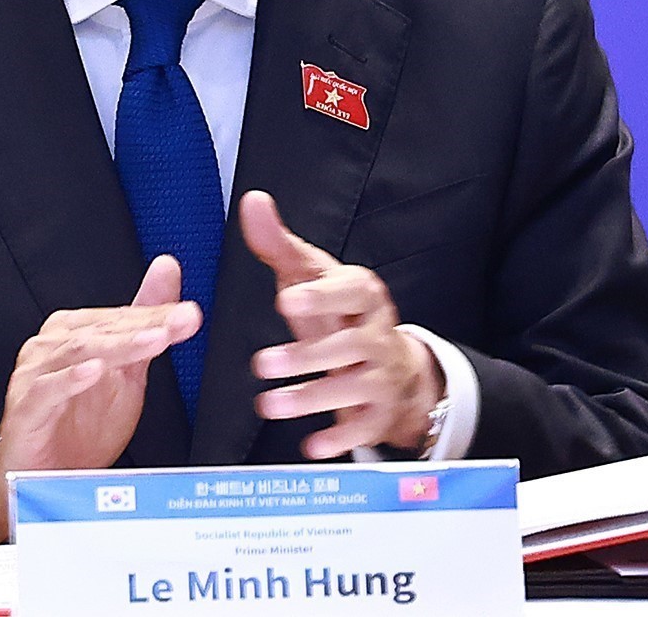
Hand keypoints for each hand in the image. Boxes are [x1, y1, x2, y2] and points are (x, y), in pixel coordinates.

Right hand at [0, 255, 200, 542]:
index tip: (190, 314)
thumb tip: (168, 266)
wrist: (43, 477)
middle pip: (104, 329)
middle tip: (182, 322)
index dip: (158, 314)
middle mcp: (52, 344)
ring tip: (153, 340)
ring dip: (119, 345)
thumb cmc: (80, 422)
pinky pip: (48, 389)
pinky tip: (96, 370)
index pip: (121, 316)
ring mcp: (35, 374)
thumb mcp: (127, 370)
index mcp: (74, 330)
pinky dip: (72, 379)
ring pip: (80, 351)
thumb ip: (146, 319)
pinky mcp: (25, 407)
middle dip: (147, 325)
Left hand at [240, 190, 444, 459]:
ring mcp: (382, 375)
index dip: (321, 295)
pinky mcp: (380, 412)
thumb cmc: (338, 313)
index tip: (288, 299)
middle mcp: (378, 333)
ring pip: (351, 387)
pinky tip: (311, 446)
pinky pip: (363, 426)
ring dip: (310, 398)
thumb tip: (252, 200)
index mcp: (362, 294)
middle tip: (261, 363)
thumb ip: (279, 244)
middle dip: (306, 356)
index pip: (347, 290)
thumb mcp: (311, 276)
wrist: (394, 366)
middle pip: (347, 345)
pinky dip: (339, 437)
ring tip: (268, 404)